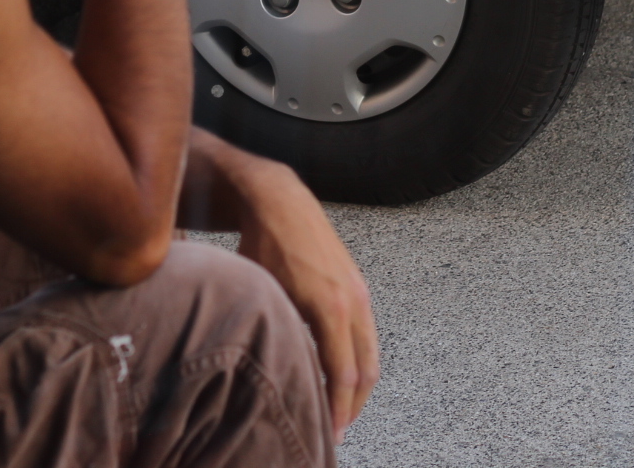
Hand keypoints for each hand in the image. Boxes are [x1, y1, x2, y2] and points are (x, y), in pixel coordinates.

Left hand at [233, 165, 380, 440]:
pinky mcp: (357, 284)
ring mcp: (360, 291)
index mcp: (331, 307)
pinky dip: (358, 358)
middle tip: (337, 431)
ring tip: (341, 407)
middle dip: (354, 405)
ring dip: (359, 384)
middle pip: (366, 369)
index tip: (330, 433)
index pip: (343, 374)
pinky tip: (339, 371)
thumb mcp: (266, 296)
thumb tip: (281, 376)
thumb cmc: (263, 247)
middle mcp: (354, 300)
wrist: (279, 200)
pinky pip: (365, 333)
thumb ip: (281, 335)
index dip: (338, 409)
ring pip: (371, 352)